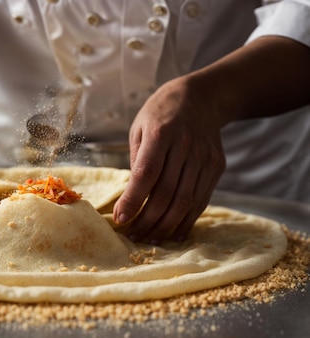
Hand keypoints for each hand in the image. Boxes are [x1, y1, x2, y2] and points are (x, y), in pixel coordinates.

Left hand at [113, 77, 225, 243]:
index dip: (133, 200)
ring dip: (166, 226)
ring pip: (186, 201)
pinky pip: (201, 200)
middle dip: (148, 220)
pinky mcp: (216, 166)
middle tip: (133, 236)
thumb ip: (136, 160)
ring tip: (150, 238)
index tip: (120, 219)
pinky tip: (174, 233)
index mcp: (161, 133)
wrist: (201, 98)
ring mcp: (204, 157)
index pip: (146, 174)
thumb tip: (130, 197)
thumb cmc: (160, 115)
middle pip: (167, 193)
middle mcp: (186, 146)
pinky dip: (187, 220)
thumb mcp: (139, 128)